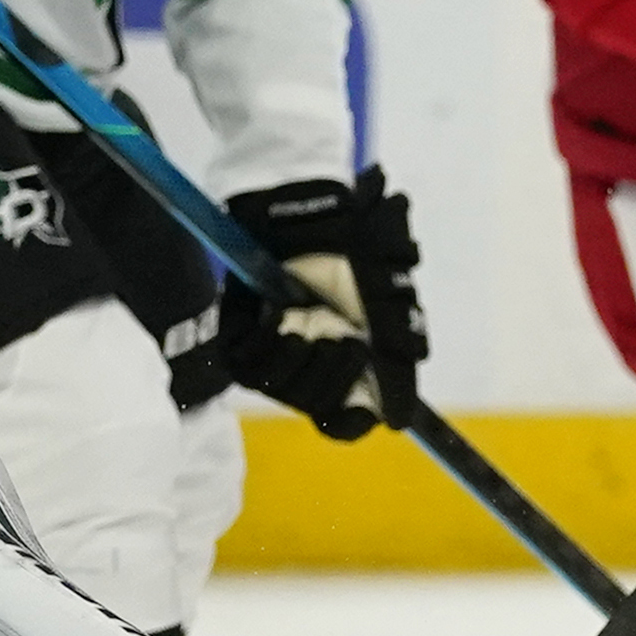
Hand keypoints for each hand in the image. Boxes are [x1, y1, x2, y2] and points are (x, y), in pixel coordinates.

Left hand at [217, 170, 424, 437]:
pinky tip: (283, 315)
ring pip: (284, 391)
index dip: (352, 420)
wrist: (306, 213)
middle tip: (350, 342)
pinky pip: (251, 367)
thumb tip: (397, 419)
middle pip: (318, 407)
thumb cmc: (351, 251)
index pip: (344, 422)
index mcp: (345, 364)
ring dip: (304, 360)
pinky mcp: (238, 343)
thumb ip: (394, 362)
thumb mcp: (388, 303)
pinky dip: (272, 343)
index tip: (364, 409)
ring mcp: (272, 356)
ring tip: (312, 321)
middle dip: (336, 377)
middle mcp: (308, 365)